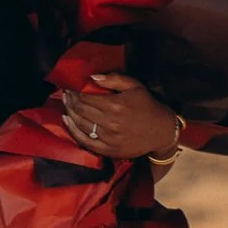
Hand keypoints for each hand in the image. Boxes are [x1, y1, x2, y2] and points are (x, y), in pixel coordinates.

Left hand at [60, 72, 179, 159]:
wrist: (162, 131)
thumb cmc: (147, 106)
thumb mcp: (135, 86)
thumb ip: (114, 79)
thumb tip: (92, 77)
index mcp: (115, 105)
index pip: (86, 97)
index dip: (74, 91)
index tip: (69, 86)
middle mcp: (110, 122)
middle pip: (80, 110)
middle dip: (70, 100)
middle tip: (65, 94)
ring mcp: (108, 138)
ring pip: (80, 124)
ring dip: (69, 112)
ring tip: (66, 104)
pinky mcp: (108, 150)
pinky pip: (84, 141)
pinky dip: (73, 131)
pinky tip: (67, 121)